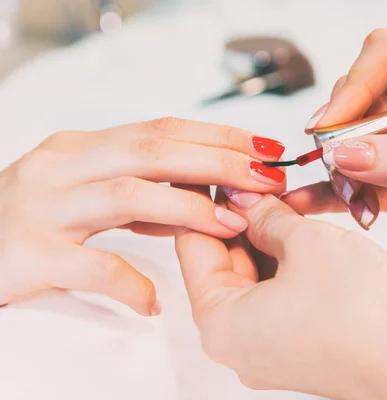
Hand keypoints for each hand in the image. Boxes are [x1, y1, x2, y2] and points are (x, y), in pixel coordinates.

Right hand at [0, 117, 285, 313]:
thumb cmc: (32, 220)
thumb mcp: (85, 191)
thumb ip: (140, 191)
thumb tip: (203, 199)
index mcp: (82, 148)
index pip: (162, 129)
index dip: (219, 135)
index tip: (264, 147)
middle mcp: (64, 167)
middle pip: (154, 151)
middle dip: (219, 161)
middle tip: (268, 177)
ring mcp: (44, 207)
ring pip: (129, 195)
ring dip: (190, 208)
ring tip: (234, 225)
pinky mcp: (29, 254)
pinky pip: (91, 266)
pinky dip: (131, 282)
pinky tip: (154, 300)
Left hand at [176, 189, 386, 399]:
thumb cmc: (366, 315)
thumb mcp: (306, 242)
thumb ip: (266, 215)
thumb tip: (243, 196)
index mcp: (220, 324)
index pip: (193, 246)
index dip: (206, 200)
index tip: (220, 171)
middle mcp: (240, 342)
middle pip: (224, 262)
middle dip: (242, 216)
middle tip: (259, 178)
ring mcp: (272, 346)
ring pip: (256, 275)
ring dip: (268, 236)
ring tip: (285, 197)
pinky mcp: (303, 343)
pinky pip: (283, 292)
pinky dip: (289, 260)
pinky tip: (304, 229)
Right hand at [284, 29, 386, 299]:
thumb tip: (345, 151)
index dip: (354, 85)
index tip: (331, 128)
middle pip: (367, 97)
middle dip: (342, 132)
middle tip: (333, 166)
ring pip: (360, 141)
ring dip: (341, 168)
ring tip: (345, 199)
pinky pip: (367, 179)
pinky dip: (343, 191)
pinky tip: (316, 204)